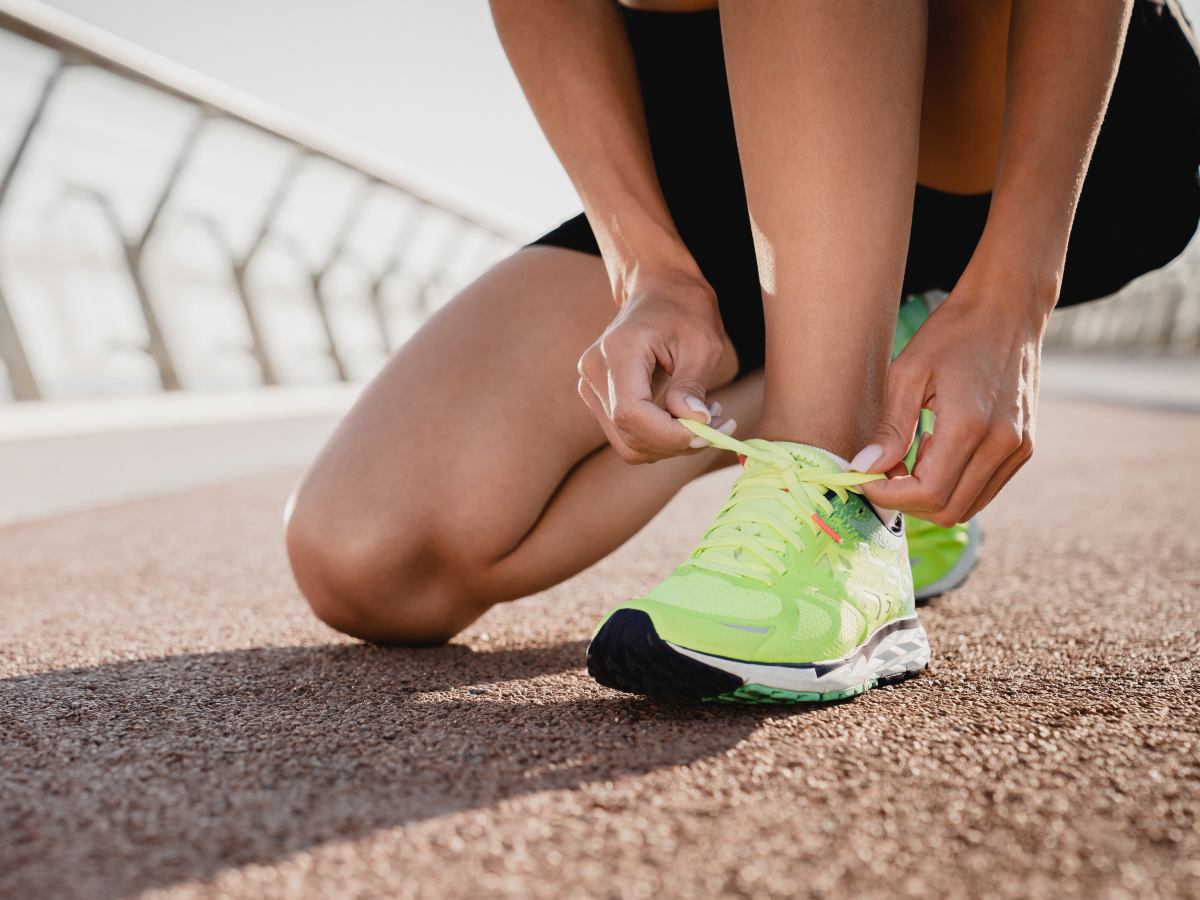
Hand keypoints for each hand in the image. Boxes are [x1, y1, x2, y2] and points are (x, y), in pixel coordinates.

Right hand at [577, 269, 738, 462]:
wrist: (658, 289)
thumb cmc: (684, 309)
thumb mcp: (701, 344)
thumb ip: (693, 386)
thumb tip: (698, 424)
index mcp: (618, 351)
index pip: (631, 413)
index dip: (669, 434)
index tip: (709, 432)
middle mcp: (594, 372)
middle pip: (629, 435)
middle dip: (676, 443)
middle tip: (719, 428)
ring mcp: (591, 387)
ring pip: (628, 444)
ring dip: (670, 444)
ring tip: (704, 418)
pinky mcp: (598, 398)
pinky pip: (627, 435)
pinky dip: (659, 437)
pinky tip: (684, 416)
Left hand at [853, 280, 1048, 524]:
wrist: (1007, 311)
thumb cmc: (952, 335)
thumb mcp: (908, 373)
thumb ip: (890, 428)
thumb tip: (864, 468)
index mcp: (970, 425)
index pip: (927, 493)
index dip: (888, 495)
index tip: (864, 477)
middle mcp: (1002, 444)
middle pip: (948, 510)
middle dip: (906, 500)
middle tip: (884, 470)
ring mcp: (1018, 449)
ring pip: (968, 507)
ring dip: (930, 495)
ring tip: (910, 458)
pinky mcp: (1024, 448)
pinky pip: (984, 490)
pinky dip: (954, 485)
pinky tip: (936, 452)